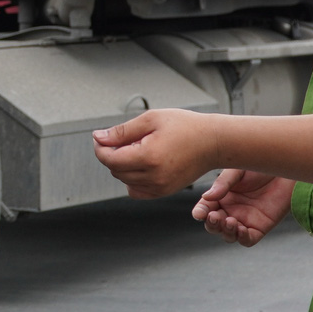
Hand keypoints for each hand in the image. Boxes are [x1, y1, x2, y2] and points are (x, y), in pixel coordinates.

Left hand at [91, 108, 219, 198]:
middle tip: (128, 138)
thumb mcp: (151, 119)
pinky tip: (143, 164)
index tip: (101, 138)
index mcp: (148, 157)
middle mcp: (153, 177)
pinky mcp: (164, 192)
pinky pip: (136, 191)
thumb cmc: (186, 127)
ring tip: (141, 149)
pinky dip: (133, 179)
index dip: (100, 148)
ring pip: (124, 181)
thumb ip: (122, 131)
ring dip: (124, 166)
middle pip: (115, 170)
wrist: (213, 142)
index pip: (110, 159)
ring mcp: (160, 187)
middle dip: (114, 154)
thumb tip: (99, 138)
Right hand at [191, 168, 295, 247]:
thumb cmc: (260, 166)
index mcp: (221, 197)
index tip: (200, 213)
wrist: (284, 169)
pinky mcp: (260, 228)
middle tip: (215, 217)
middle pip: (214, 226)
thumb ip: (223, 184)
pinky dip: (242, 238)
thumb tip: (206, 197)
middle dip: (212, 224)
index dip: (200, 213)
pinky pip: (247, 240)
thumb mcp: (237, 170)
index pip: (205, 209)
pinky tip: (241, 229)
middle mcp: (230, 210)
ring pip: (228, 235)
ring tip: (230, 221)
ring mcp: (244, 220)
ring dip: (226, 232)